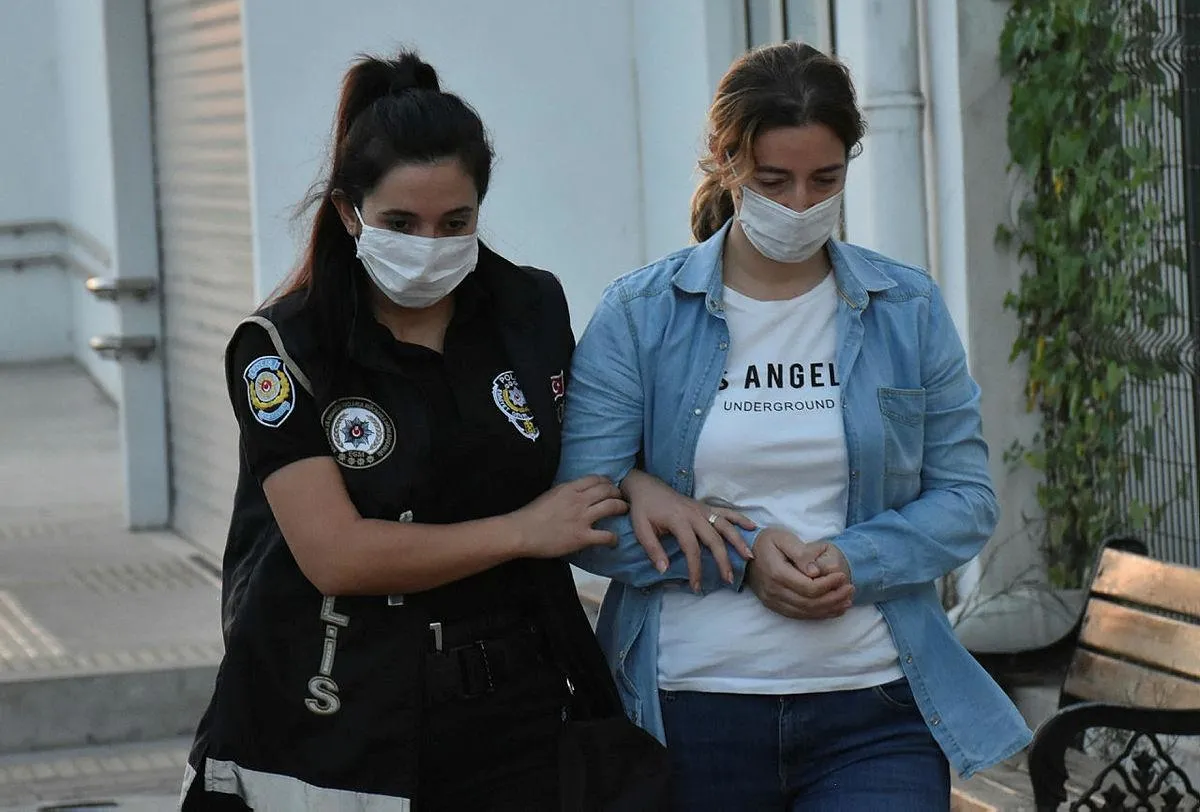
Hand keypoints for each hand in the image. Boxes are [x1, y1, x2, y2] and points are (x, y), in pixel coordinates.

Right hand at [509, 475, 627, 557]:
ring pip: (611, 506)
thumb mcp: (549, 494)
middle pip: (607, 490)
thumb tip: (575, 492)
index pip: (595, 479)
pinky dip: (613, 538)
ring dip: (621, 507)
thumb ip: (565, 492)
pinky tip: (614, 540)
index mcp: (569, 488)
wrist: (522, 532)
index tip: (610, 486)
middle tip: (621, 497)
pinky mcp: (582, 537)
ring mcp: (582, 518)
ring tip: (624, 510)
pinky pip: (606, 535)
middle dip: (617, 492)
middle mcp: (579, 500)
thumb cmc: (530, 515)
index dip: (606, 481)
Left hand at [621, 469, 755, 591]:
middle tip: (729, 579)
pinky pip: (726, 511)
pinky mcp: (705, 506)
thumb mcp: (641, 529)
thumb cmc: (643, 509)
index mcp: (678, 520)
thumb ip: (653, 549)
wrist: (646, 486)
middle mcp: (694, 514)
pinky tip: (752, 526)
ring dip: (738, 540)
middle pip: (714, 539)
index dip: (695, 569)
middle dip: (723, 560)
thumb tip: (664, 570)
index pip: (691, 548)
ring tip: (749, 556)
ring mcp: (702, 509)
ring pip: (725, 525)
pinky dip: (740, 518)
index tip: (696, 586)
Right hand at [745, 528, 853, 619]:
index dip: (829, 585)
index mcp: (777, 573)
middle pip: (810, 603)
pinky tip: (833, 609)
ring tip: (847, 600)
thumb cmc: (767, 542)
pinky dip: (818, 614)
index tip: (843, 576)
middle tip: (851, 589)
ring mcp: (773, 601)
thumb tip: (817, 572)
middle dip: (834, 598)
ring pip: (806, 612)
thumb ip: (801, 554)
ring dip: (829, 609)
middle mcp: (774, 591)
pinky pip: (799, 615)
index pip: (809, 588)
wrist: (742, 552)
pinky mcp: (774, 606)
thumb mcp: (784, 538)